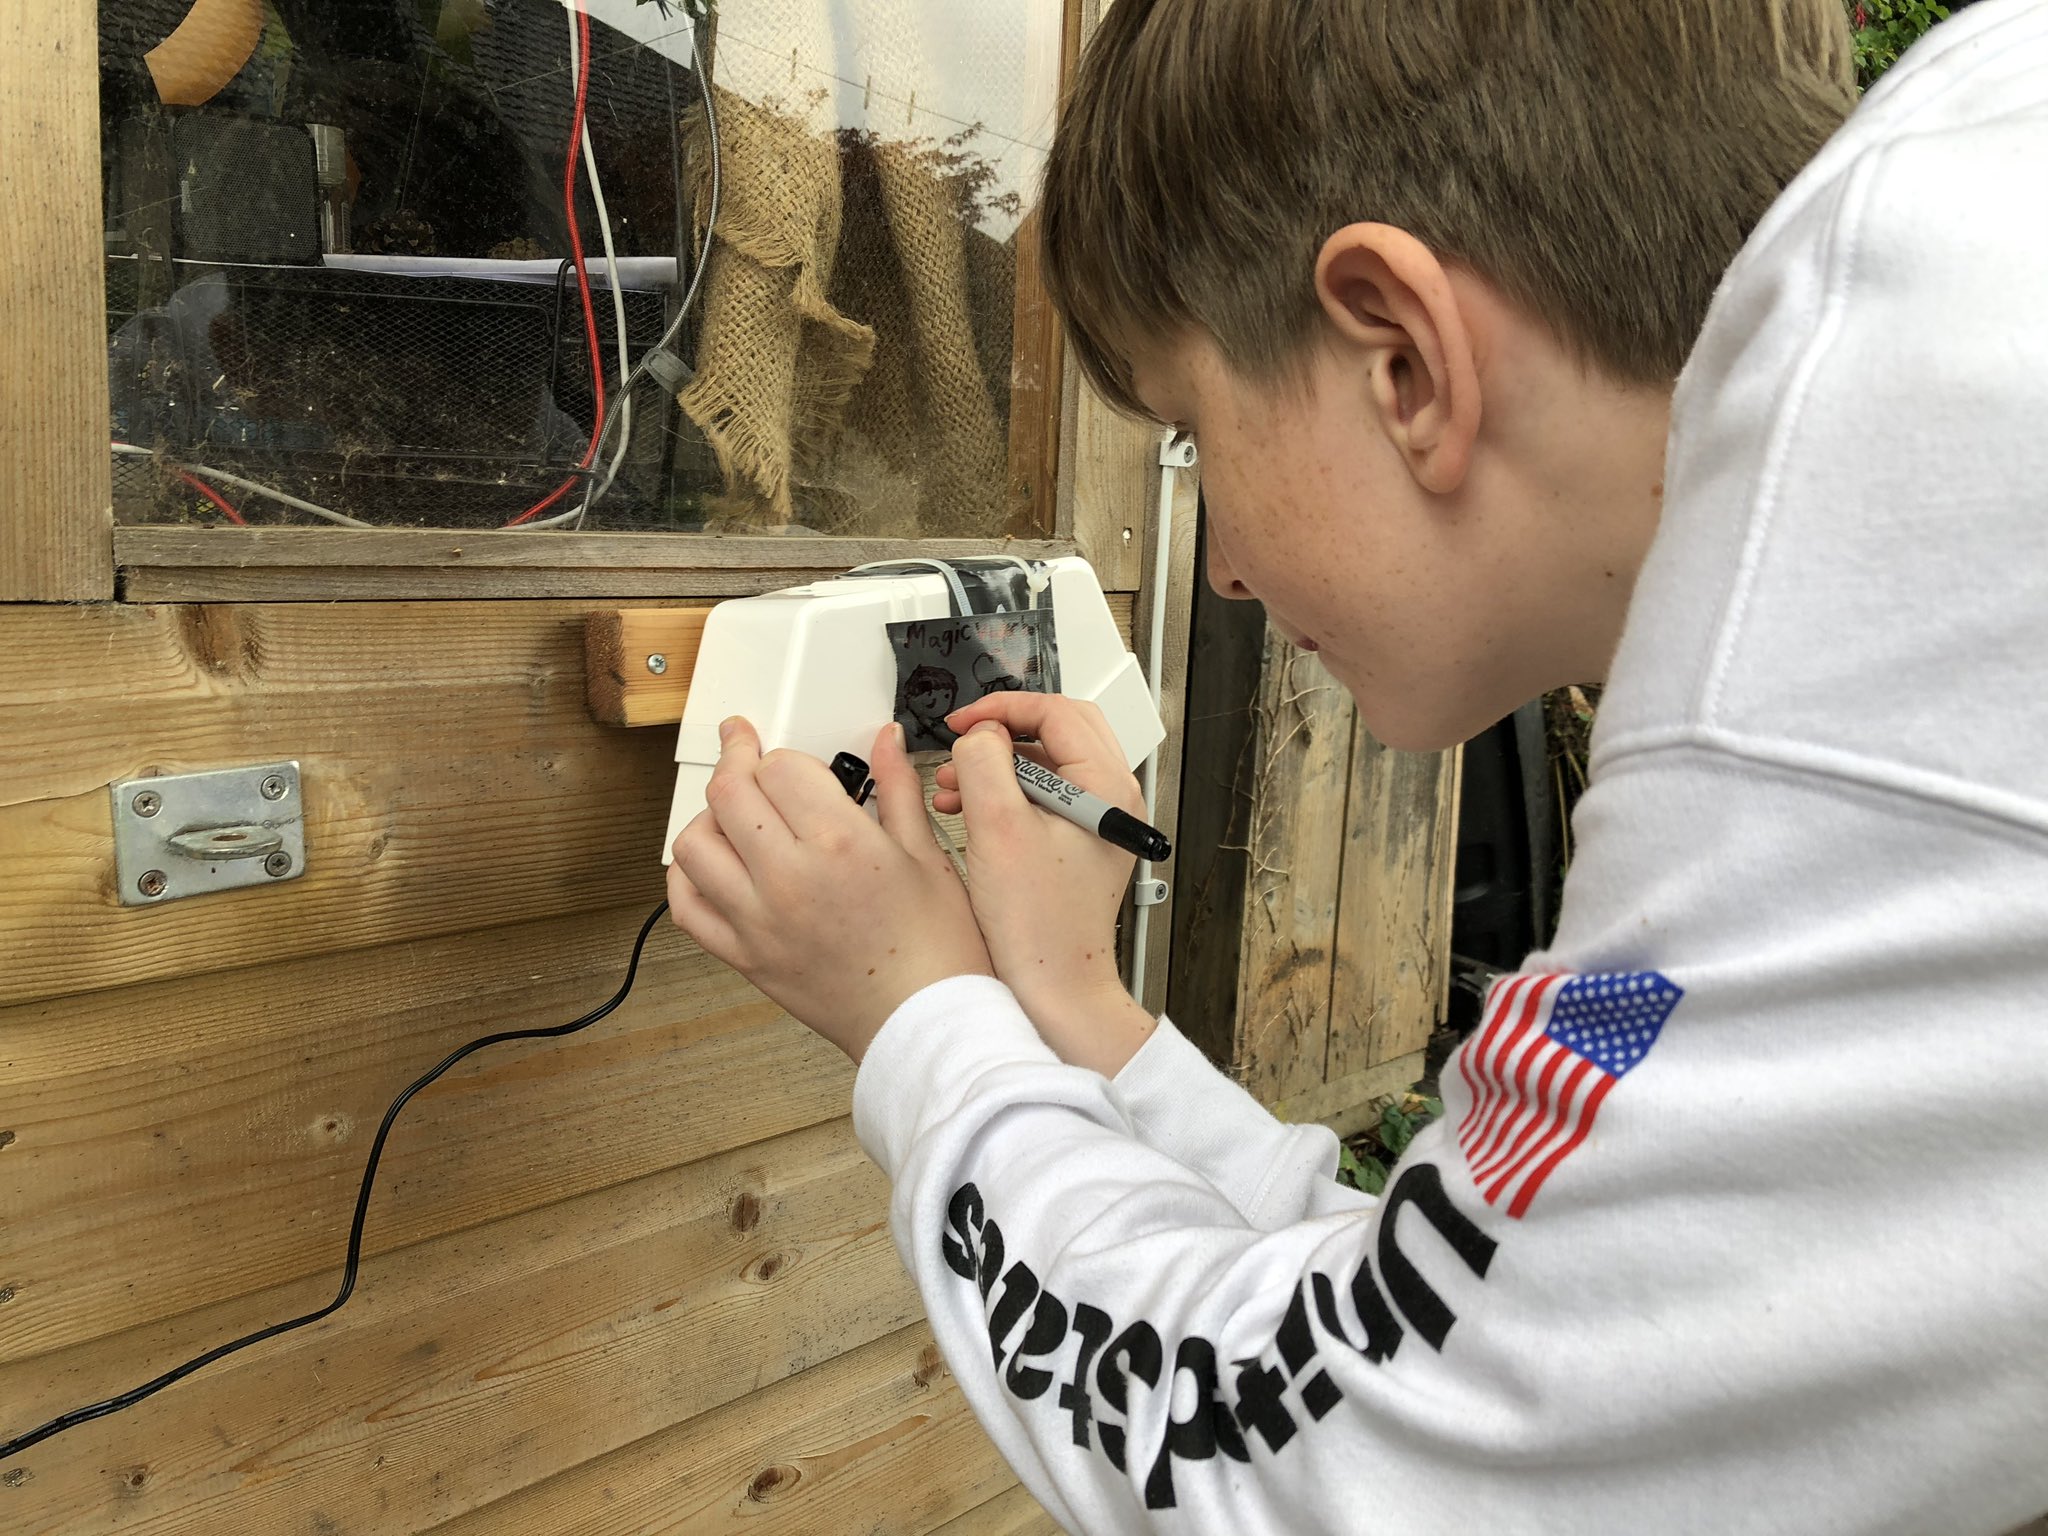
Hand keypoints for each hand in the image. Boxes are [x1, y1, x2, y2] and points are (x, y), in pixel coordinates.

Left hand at [668, 718, 992, 1061]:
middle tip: (745, 751)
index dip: (786, 755)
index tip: (794, 760)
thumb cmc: (938, 950)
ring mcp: (759, 920)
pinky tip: (712, 865)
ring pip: (693, 845)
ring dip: (707, 817)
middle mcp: (790, 878)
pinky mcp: (745, 956)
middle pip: (728, 793)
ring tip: (734, 813)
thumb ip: (898, 788)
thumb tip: (885, 739)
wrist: (927, 1022)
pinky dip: (686, 878)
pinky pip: (687, 908)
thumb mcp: (929, 854)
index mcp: (841, 844)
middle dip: (735, 759)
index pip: (780, 768)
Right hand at [934, 695, 1158, 1076]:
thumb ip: (985, 762)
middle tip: (962, 741)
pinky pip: (1042, 799)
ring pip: (1046, 765)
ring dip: (996, 767)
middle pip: (1057, 732)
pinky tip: (965, 811)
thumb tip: (980, 734)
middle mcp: (1112, 802)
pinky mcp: (1080, 846)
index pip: (1057, 712)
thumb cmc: (1037, 925)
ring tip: (951, 787)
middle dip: (1001, 734)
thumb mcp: (997, 827)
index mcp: (1106, 788)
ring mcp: (1098, 825)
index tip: (962, 722)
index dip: (1002, 709)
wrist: (1054, 989)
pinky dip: (1003, 795)